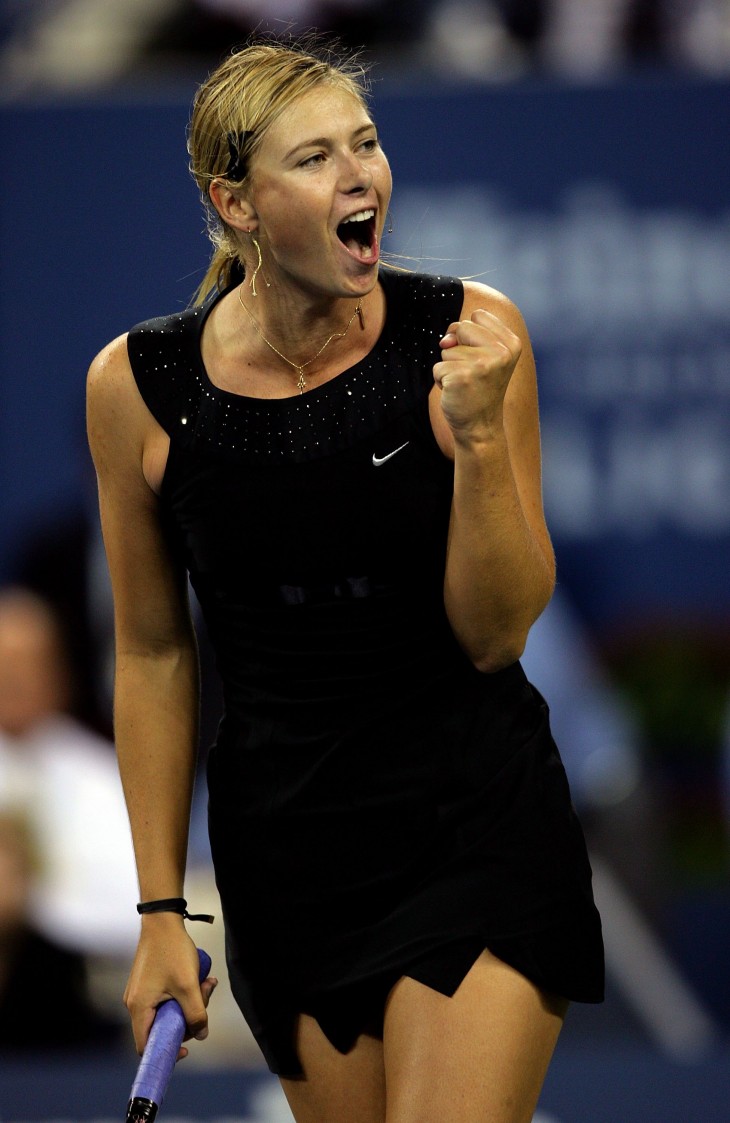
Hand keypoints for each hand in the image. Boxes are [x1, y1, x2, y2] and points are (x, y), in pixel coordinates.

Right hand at [123, 916, 217, 1059]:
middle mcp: (135, 1004)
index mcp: (139, 1008)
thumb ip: (196, 1014)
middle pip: (161, 1028)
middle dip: (187, 1018)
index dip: (166, 1052)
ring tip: (207, 982)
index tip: (187, 1048)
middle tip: (205, 998)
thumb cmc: (172, 951)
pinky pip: (165, 999)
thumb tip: (201, 1035)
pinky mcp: (147, 983)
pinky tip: (200, 978)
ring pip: (167, 1011)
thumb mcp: (189, 986)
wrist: (162, 920)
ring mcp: (140, 993)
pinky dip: (183, 993)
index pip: (146, 1046)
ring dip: (189, 1003)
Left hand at [433, 308, 521, 442]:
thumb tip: (445, 341)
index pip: (477, 315)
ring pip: (447, 350)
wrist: (481, 427)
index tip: (478, 355)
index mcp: (511, 343)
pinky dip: (441, 380)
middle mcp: (501, 352)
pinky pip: (438, 367)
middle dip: (457, 349)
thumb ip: (465, 335)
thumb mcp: (483, 355)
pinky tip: (457, 392)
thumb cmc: (479, 388)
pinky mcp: (462, 377)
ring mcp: (482, 364)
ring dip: (449, 367)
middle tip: (471, 372)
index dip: (468, 333)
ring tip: (465, 383)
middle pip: (462, 327)